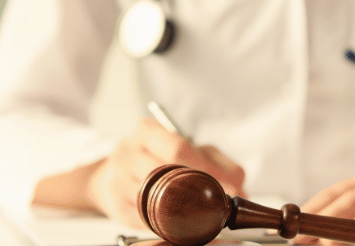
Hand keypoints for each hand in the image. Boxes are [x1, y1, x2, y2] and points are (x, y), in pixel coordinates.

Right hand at [87, 117, 245, 227]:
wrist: (116, 173)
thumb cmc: (159, 157)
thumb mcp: (189, 148)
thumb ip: (216, 162)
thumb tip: (239, 187)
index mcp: (147, 131)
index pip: (179, 149)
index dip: (207, 170)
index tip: (231, 189)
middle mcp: (127, 153)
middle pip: (167, 174)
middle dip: (201, 192)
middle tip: (224, 206)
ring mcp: (117, 181)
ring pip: (157, 200)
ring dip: (186, 212)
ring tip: (206, 215)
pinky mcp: (117, 208)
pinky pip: (148, 220)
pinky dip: (169, 223)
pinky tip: (182, 221)